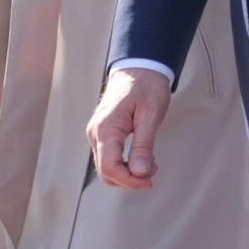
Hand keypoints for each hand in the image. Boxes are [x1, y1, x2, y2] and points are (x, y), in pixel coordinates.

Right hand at [90, 65, 170, 189]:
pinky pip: (109, 157)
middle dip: (130, 179)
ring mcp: (96, 133)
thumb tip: (140, 173)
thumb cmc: (146, 86)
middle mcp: (95, 133)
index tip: (150, 181)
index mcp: (106, 128)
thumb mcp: (150, 116)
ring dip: (128, 173)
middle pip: (106, 172)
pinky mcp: (101, 133)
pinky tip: (142, 157)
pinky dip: (124, 164)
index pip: (110, 168)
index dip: (130, 181)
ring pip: (107, 167)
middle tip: (153, 171)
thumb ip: (144, 146)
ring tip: (150, 162)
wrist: (139, 67)